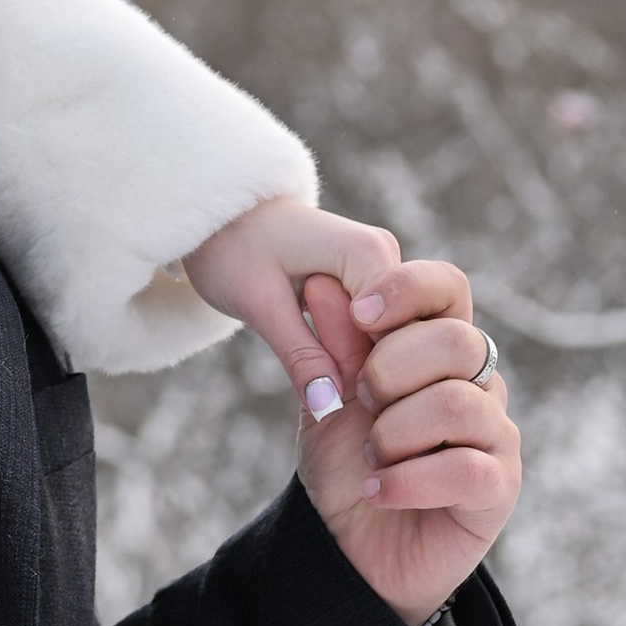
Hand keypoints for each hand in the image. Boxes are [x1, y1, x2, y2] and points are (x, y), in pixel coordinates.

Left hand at [183, 195, 402, 414]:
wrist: (221, 218)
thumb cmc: (231, 249)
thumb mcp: (258, 304)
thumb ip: (299, 354)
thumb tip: (328, 408)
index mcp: (369, 251)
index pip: (401, 329)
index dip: (377, 370)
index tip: (345, 395)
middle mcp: (388, 257)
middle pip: (404, 335)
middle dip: (374, 371)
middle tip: (328, 395)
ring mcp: (385, 272)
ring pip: (393, 338)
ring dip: (365, 367)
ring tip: (327, 386)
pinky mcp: (374, 288)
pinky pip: (379, 333)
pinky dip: (358, 356)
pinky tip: (332, 374)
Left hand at [293, 251, 521, 625]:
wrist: (347, 549)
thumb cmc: (345, 466)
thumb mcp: (327, 400)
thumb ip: (333, 345)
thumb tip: (322, 281)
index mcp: (436, 349)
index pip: (449, 288)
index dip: (408, 289)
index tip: (362, 313)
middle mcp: (477, 383)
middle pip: (457, 341)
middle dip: (390, 370)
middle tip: (358, 403)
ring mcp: (495, 434)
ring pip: (456, 404)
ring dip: (394, 433)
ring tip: (370, 459)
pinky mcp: (500, 487)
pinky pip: (466, 467)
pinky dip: (407, 480)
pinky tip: (378, 491)